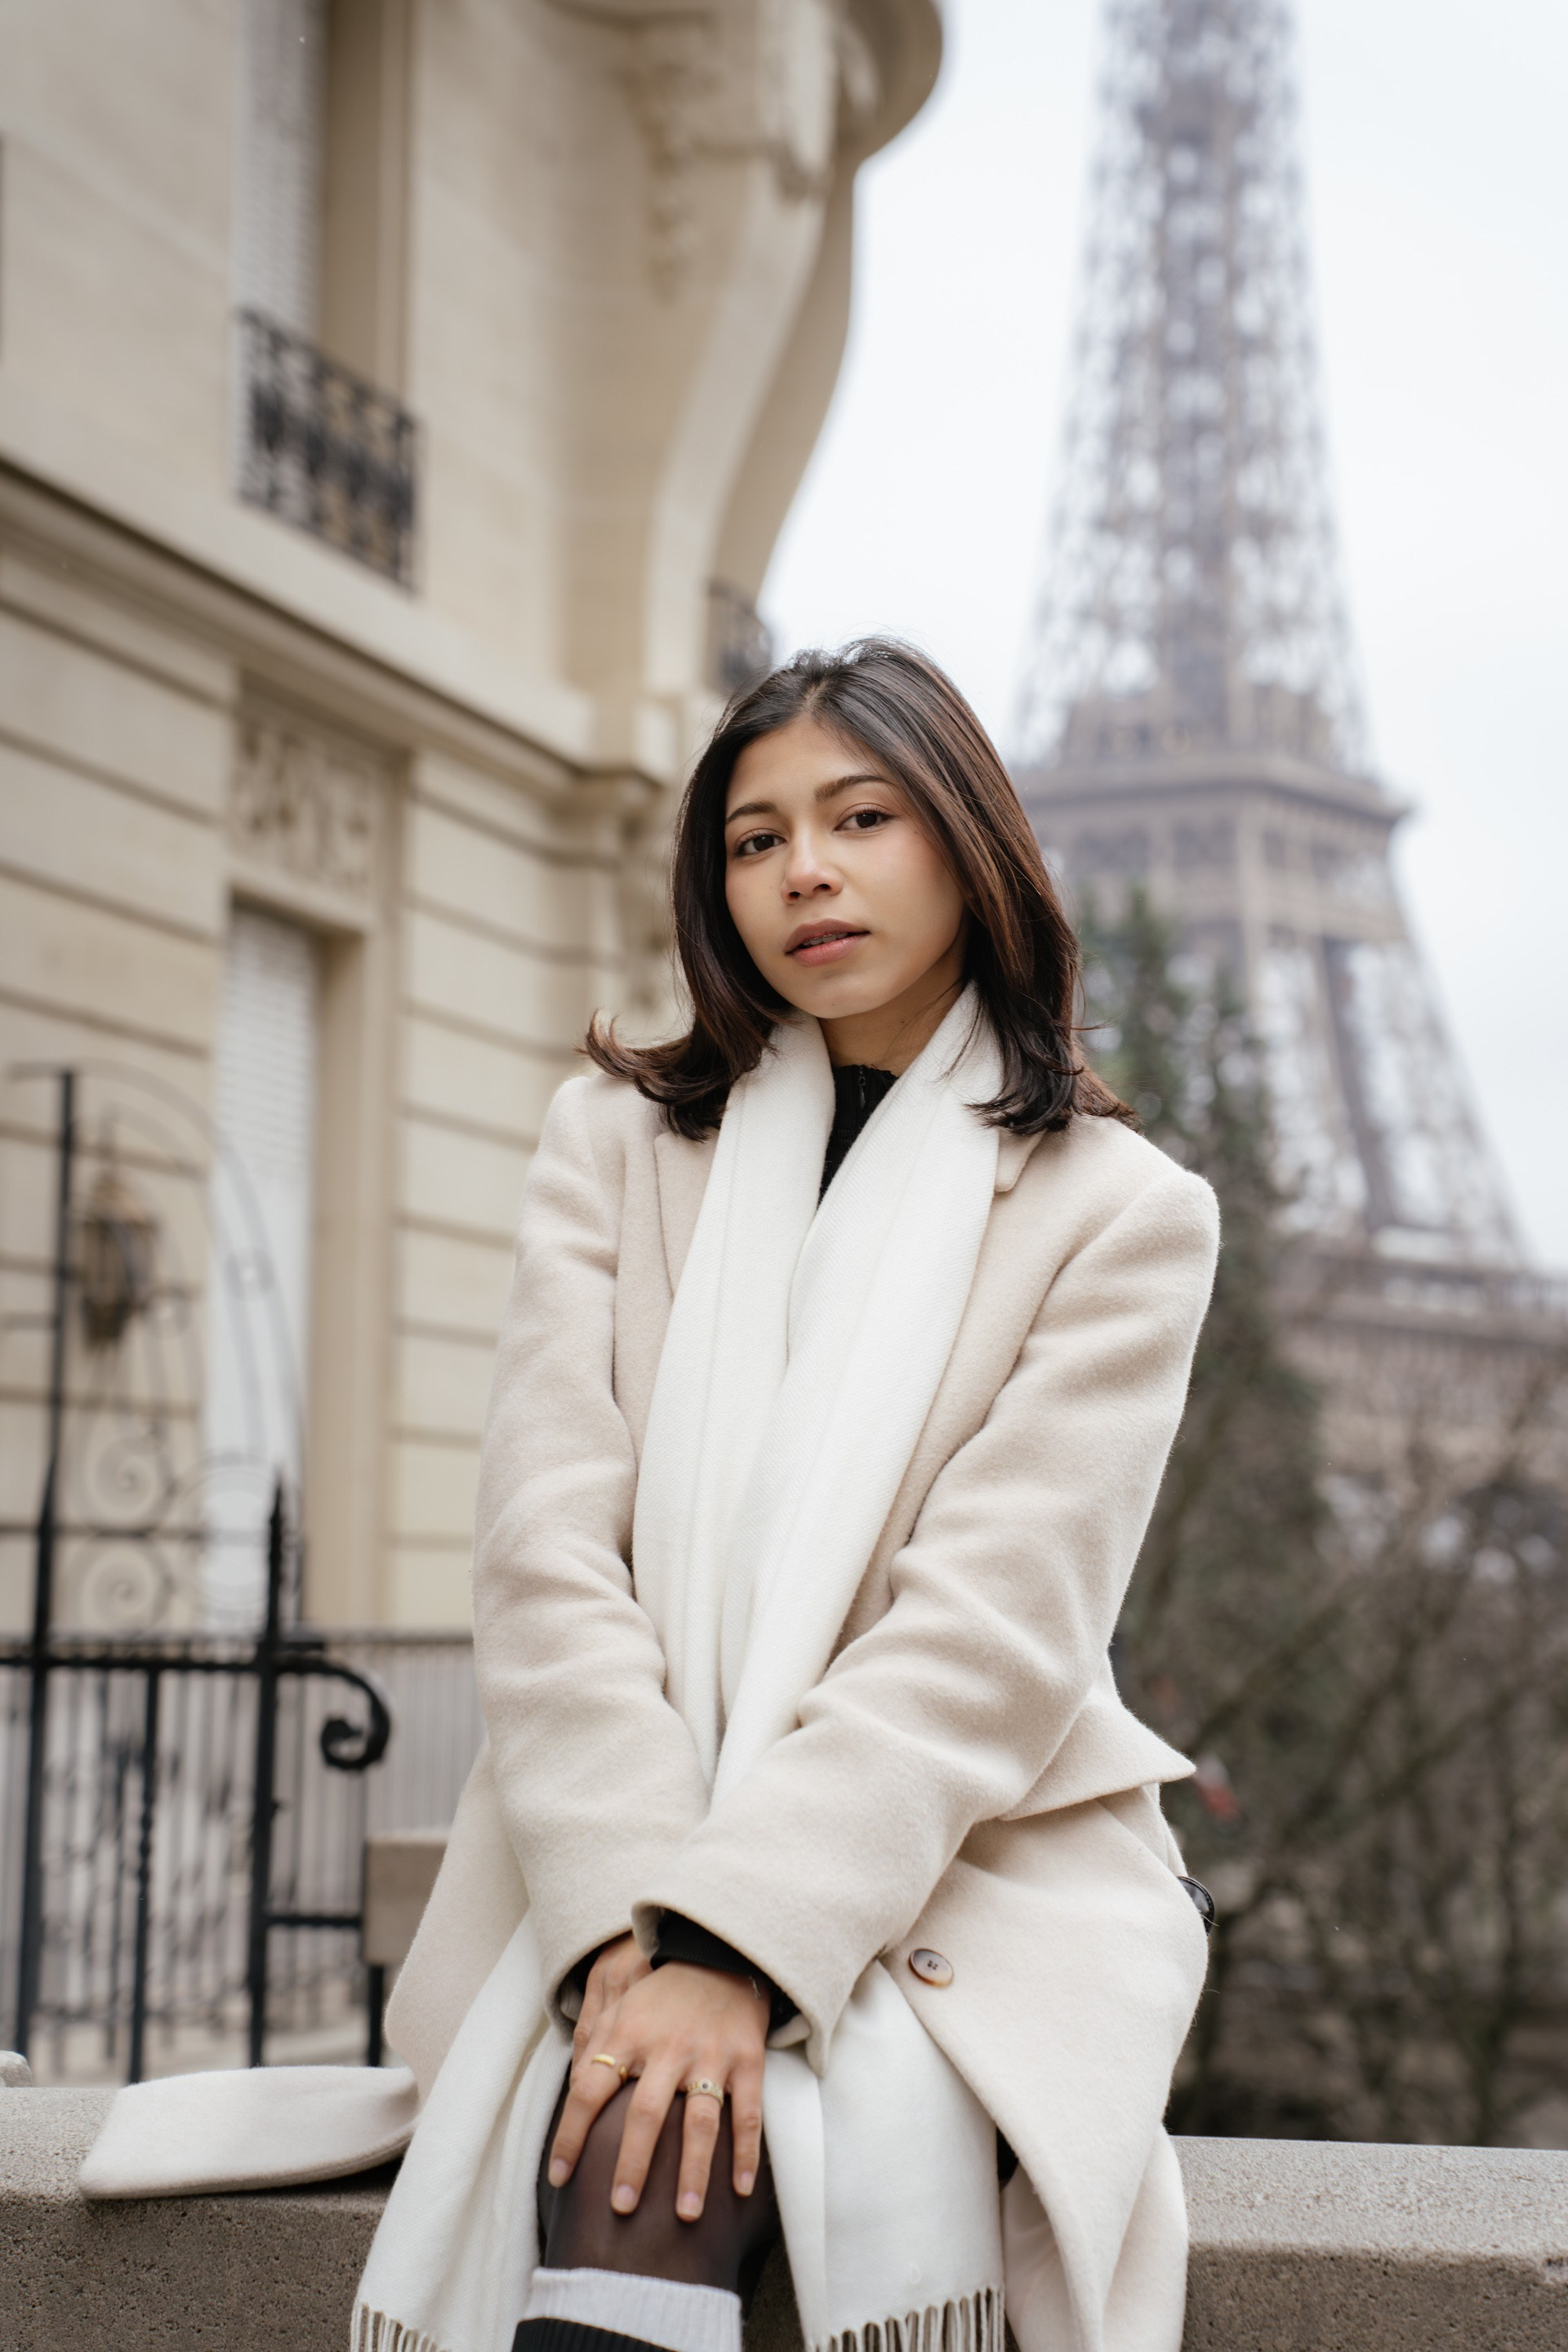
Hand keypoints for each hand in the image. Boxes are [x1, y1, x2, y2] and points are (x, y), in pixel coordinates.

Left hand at [549, 1960, 768, 2221]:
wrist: (722, 1954)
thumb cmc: (662, 1991)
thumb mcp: (620, 2006)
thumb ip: (594, 2047)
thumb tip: (571, 2094)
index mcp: (629, 2034)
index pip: (589, 2091)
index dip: (570, 2136)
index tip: (559, 2178)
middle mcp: (668, 2048)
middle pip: (645, 2113)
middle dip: (633, 2164)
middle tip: (621, 2209)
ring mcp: (710, 2055)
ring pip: (701, 2121)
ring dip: (693, 2170)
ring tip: (685, 2215)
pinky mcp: (747, 2059)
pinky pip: (748, 2112)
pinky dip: (747, 2152)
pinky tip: (742, 2188)